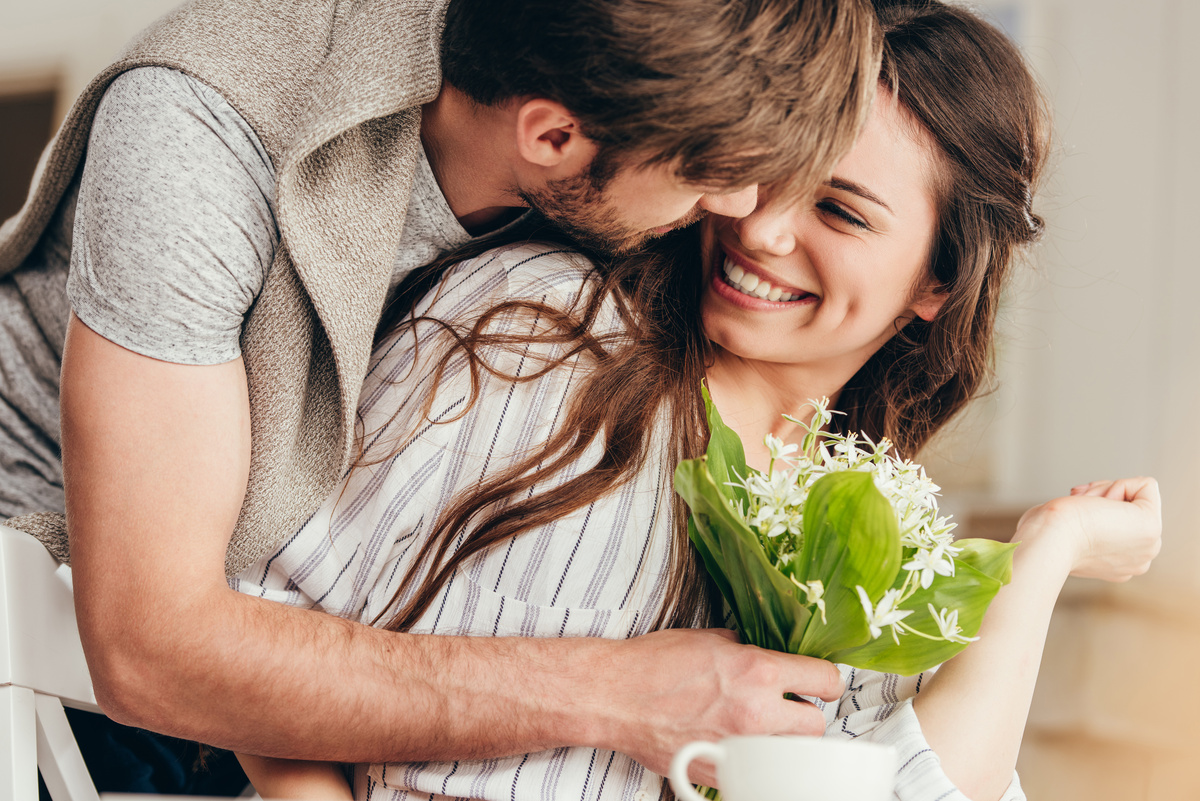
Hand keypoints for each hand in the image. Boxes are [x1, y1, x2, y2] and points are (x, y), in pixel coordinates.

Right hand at [598, 628, 842, 784]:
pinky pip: (755, 771)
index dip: (824, 680)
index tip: (817, 683)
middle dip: (804, 714)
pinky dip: (750, 760)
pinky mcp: (721, 773)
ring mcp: (740, 748)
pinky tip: (734, 745)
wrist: (614, 696)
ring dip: (782, 741)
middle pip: (816, 725)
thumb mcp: (708, 638)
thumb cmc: (652, 665)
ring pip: (790, 754)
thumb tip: (761, 653)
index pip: (825, 680)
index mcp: (759, 672)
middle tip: (786, 706)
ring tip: (760, 728)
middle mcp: (757, 713)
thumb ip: (744, 648)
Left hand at [1015, 476, 1160, 581]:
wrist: (1047, 539)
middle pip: (1131, 506)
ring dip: (1104, 492)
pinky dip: (1117, 485)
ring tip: (1085, 509)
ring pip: (1136, 496)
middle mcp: (1138, 560)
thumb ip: (1086, 526)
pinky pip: (1146, 486)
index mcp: (1119, 565)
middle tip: (1079, 509)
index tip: (1075, 509)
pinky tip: (1097, 504)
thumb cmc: (1045, 533)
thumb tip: (1086, 505)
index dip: (1095, 502)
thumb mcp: (1069, 530)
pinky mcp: (1151, 528)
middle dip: (1101, 496)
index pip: (1119, 518)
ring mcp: (1148, 547)